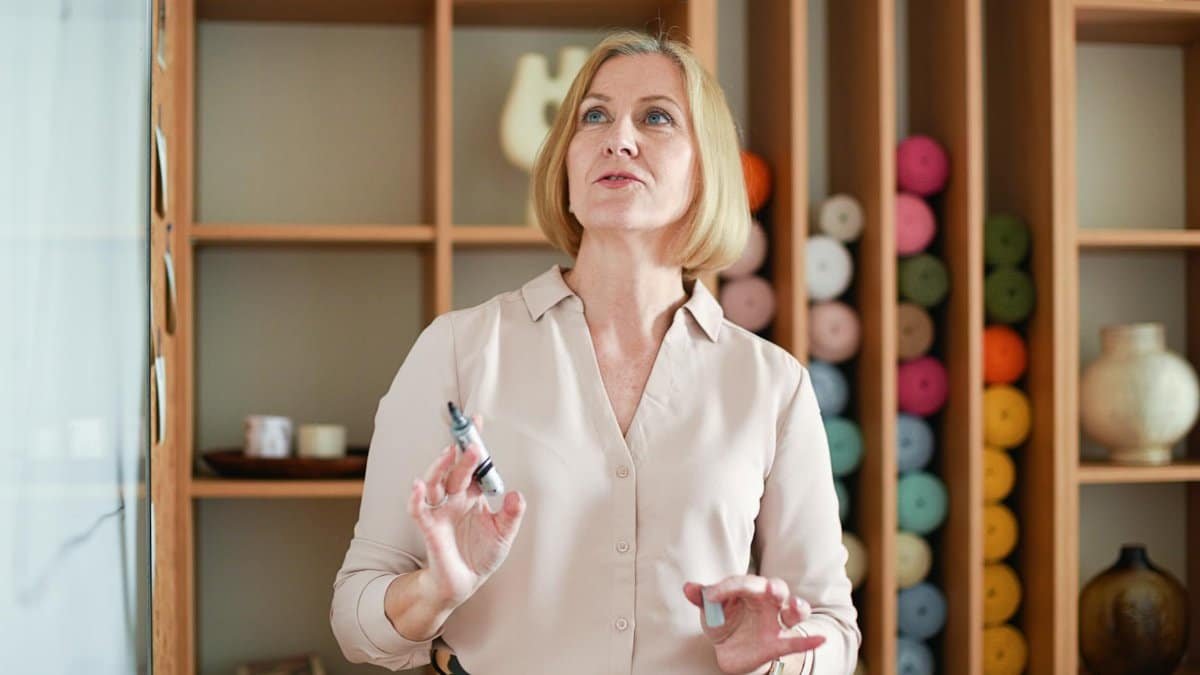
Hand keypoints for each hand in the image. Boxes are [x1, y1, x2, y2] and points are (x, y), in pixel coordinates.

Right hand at [408, 415, 526, 608]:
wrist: (465, 583)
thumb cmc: (482, 554)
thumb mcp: (504, 533)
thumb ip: (512, 515)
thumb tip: (517, 495)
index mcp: (473, 494)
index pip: (473, 465)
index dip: (474, 443)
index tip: (476, 421)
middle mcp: (455, 498)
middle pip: (456, 469)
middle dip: (462, 454)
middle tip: (472, 440)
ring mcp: (440, 511)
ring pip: (435, 482)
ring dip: (441, 466)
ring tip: (450, 452)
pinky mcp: (429, 527)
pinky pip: (419, 509)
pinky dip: (416, 498)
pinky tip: (418, 485)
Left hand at [683, 575, 824, 673]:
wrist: (730, 649)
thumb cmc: (723, 621)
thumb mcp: (710, 610)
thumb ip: (703, 598)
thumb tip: (688, 587)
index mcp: (749, 589)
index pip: (743, 582)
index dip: (727, 587)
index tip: (709, 596)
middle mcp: (767, 602)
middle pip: (778, 589)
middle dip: (775, 588)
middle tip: (770, 589)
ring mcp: (776, 622)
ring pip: (795, 611)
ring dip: (797, 608)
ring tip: (796, 607)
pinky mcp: (779, 643)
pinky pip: (796, 642)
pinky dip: (809, 641)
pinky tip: (820, 639)